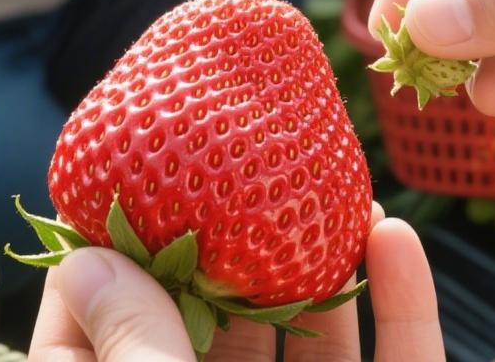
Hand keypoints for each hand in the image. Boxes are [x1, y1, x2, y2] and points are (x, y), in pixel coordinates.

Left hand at [29, 209, 444, 360]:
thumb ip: (131, 350)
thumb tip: (90, 257)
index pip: (92, 337)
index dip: (102, 255)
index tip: (122, 172)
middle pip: (211, 322)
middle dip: (228, 238)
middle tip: (239, 151)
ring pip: (310, 344)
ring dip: (321, 260)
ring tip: (326, 175)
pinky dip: (404, 310)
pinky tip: (398, 239)